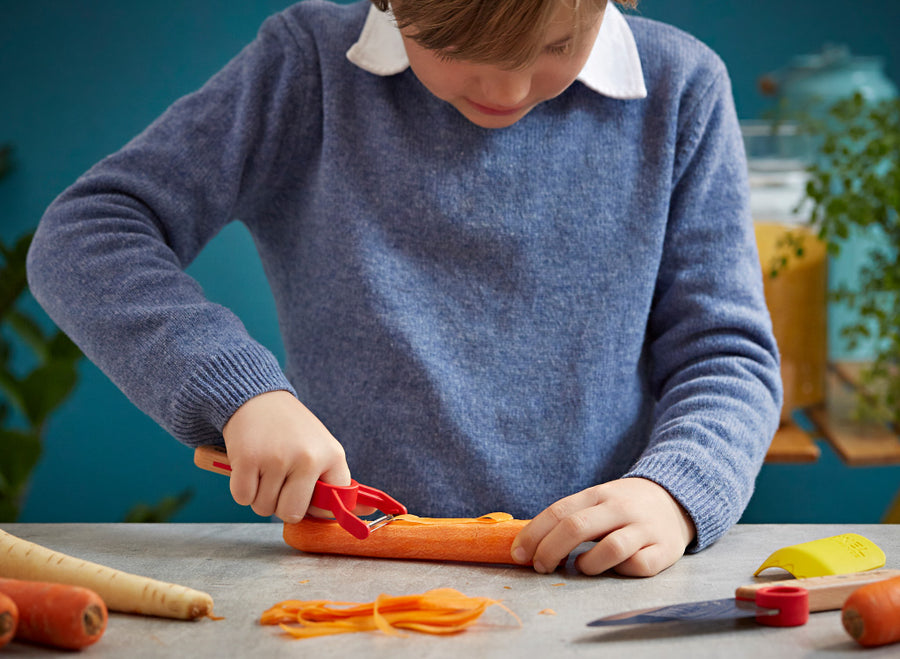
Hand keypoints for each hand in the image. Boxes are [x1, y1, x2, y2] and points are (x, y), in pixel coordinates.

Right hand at [222, 390, 349, 522]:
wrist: (258, 398)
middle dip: (281, 505)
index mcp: (332, 456)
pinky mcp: (249, 459)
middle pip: (292, 514)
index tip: (306, 493)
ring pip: (263, 508)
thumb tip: (370, 513)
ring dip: (259, 495)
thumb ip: (337, 483)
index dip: (314, 506)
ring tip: (265, 468)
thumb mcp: (322, 449)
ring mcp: (278, 459)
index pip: (332, 506)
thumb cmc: (292, 431)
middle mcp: (308, 458)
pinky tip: (249, 466)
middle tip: (279, 480)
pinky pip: (242, 498)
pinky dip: (242, 488)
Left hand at [510, 478, 695, 576]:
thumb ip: (568, 518)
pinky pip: (640, 566)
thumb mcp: (596, 502)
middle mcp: (620, 507)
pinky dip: (622, 572)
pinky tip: (616, 569)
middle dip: (550, 551)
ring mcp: (644, 528)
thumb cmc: (622, 507)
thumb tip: (528, 544)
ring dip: (587, 564)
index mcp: (598, 494)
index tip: (519, 554)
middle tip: (540, 567)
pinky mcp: (665, 549)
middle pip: (577, 528)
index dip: (534, 534)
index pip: (558, 511)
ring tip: (581, 567)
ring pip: (610, 548)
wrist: (675, 499)